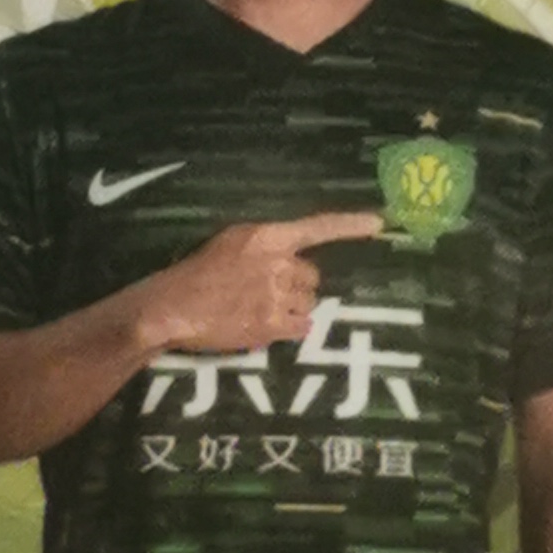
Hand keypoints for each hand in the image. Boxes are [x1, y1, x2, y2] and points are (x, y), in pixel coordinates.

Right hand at [137, 212, 382, 356]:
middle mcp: (277, 262)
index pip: (317, 227)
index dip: (350, 225)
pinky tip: (267, 326)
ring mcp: (277, 294)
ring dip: (292, 309)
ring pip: (308, 303)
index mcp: (266, 236)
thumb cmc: (195, 273)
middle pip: (312, 276)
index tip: (379, 224)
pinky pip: (302, 327)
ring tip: (259, 310)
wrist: (173, 307)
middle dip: (297, 286)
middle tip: (267, 293)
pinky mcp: (273, 324)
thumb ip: (263, 248)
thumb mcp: (230, 244)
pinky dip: (291, 329)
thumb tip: (287, 260)